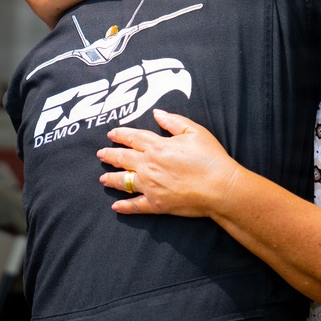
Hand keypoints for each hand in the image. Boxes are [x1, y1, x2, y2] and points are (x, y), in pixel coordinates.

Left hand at [97, 109, 241, 216]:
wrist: (219, 187)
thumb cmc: (210, 158)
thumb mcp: (194, 131)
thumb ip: (173, 121)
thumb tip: (157, 113)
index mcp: (157, 146)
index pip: (133, 138)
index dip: (121, 135)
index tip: (111, 134)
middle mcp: (149, 165)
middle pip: (123, 158)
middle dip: (110, 155)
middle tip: (101, 154)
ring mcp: (150, 186)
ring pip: (124, 181)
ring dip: (112, 178)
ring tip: (103, 178)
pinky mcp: (156, 204)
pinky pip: (135, 205)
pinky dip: (124, 206)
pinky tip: (116, 206)